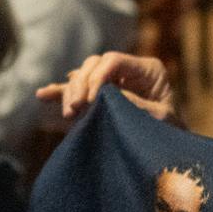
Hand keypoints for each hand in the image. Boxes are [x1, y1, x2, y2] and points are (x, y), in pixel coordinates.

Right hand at [40, 52, 174, 122]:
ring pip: (81, 75)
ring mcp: (111, 82)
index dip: (98, 77)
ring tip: (68, 114)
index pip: (114, 60)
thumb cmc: (170, 133)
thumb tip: (106, 95)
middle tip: (75, 109)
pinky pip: (76, 91)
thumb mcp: (159, 118)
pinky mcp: (98, 96)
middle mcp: (128, 71)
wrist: (169, 151)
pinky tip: (43, 95)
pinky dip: (59, 93)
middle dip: (80, 85)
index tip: (91, 101)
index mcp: (148, 69)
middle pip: (94, 64)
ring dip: (70, 92)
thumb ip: (135, 104)